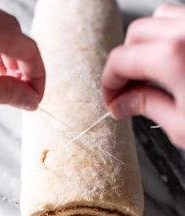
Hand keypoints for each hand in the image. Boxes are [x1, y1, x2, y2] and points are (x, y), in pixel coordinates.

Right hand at [102, 3, 184, 147]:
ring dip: (146, 45)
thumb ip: (145, 105)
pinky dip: (169, 35)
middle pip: (134, 35)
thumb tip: (121, 103)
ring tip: (150, 75)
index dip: (109, 83)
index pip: (120, 61)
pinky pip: (181, 19)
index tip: (111, 99)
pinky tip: (172, 62)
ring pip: (158, 20)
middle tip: (127, 92)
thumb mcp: (180, 125)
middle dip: (125, 64)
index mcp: (173, 56)